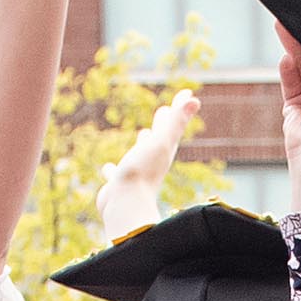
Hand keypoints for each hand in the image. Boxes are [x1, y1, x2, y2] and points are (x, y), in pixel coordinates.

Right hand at [95, 86, 203, 240]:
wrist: (124, 206)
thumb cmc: (142, 172)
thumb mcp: (160, 142)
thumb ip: (175, 122)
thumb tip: (194, 99)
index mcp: (163, 151)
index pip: (173, 124)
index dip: (179, 109)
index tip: (187, 94)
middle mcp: (152, 162)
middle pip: (160, 138)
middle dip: (163, 124)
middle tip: (165, 111)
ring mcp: (136, 174)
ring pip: (141, 155)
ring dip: (143, 143)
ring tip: (143, 134)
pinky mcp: (119, 186)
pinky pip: (116, 175)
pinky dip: (113, 170)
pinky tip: (107, 169)